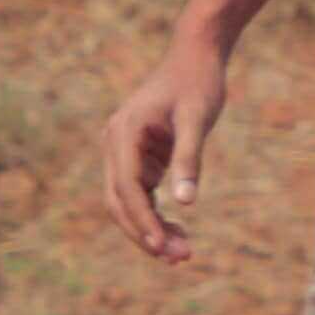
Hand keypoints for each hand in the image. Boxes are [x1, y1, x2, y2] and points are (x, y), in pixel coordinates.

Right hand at [96, 31, 235, 262]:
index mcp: (124, 132)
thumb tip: (186, 203)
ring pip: (128, 203)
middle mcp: (116, 143)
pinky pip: (141, 195)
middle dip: (145, 233)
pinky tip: (178, 234)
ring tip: (183, 255)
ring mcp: (124, 151)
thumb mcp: (197, 118)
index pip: (127, 188)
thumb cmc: (197, 82)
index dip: (143, 222)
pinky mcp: (138, 157)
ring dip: (150, 229)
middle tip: (179, 259)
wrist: (195, 55)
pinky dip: (156, 216)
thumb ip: (189, 159)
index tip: (163, 249)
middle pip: (119, 202)